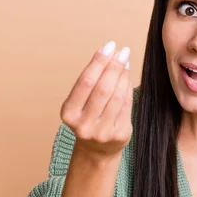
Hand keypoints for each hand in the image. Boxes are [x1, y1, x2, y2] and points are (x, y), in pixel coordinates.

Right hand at [60, 41, 132, 159]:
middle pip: (102, 88)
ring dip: (123, 75)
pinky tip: (128, 76)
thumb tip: (111, 54)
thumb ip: (93, 81)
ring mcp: (102, 132)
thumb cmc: (89, 117)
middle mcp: (83, 125)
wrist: (97, 150)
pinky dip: (128, 88)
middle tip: (122, 51)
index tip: (109, 46)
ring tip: (125, 61)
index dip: (98, 62)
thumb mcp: (82, 102)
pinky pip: (126, 106)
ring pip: (117, 96)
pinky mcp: (119, 135)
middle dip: (114, 66)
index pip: (85, 82)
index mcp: (69, 113)